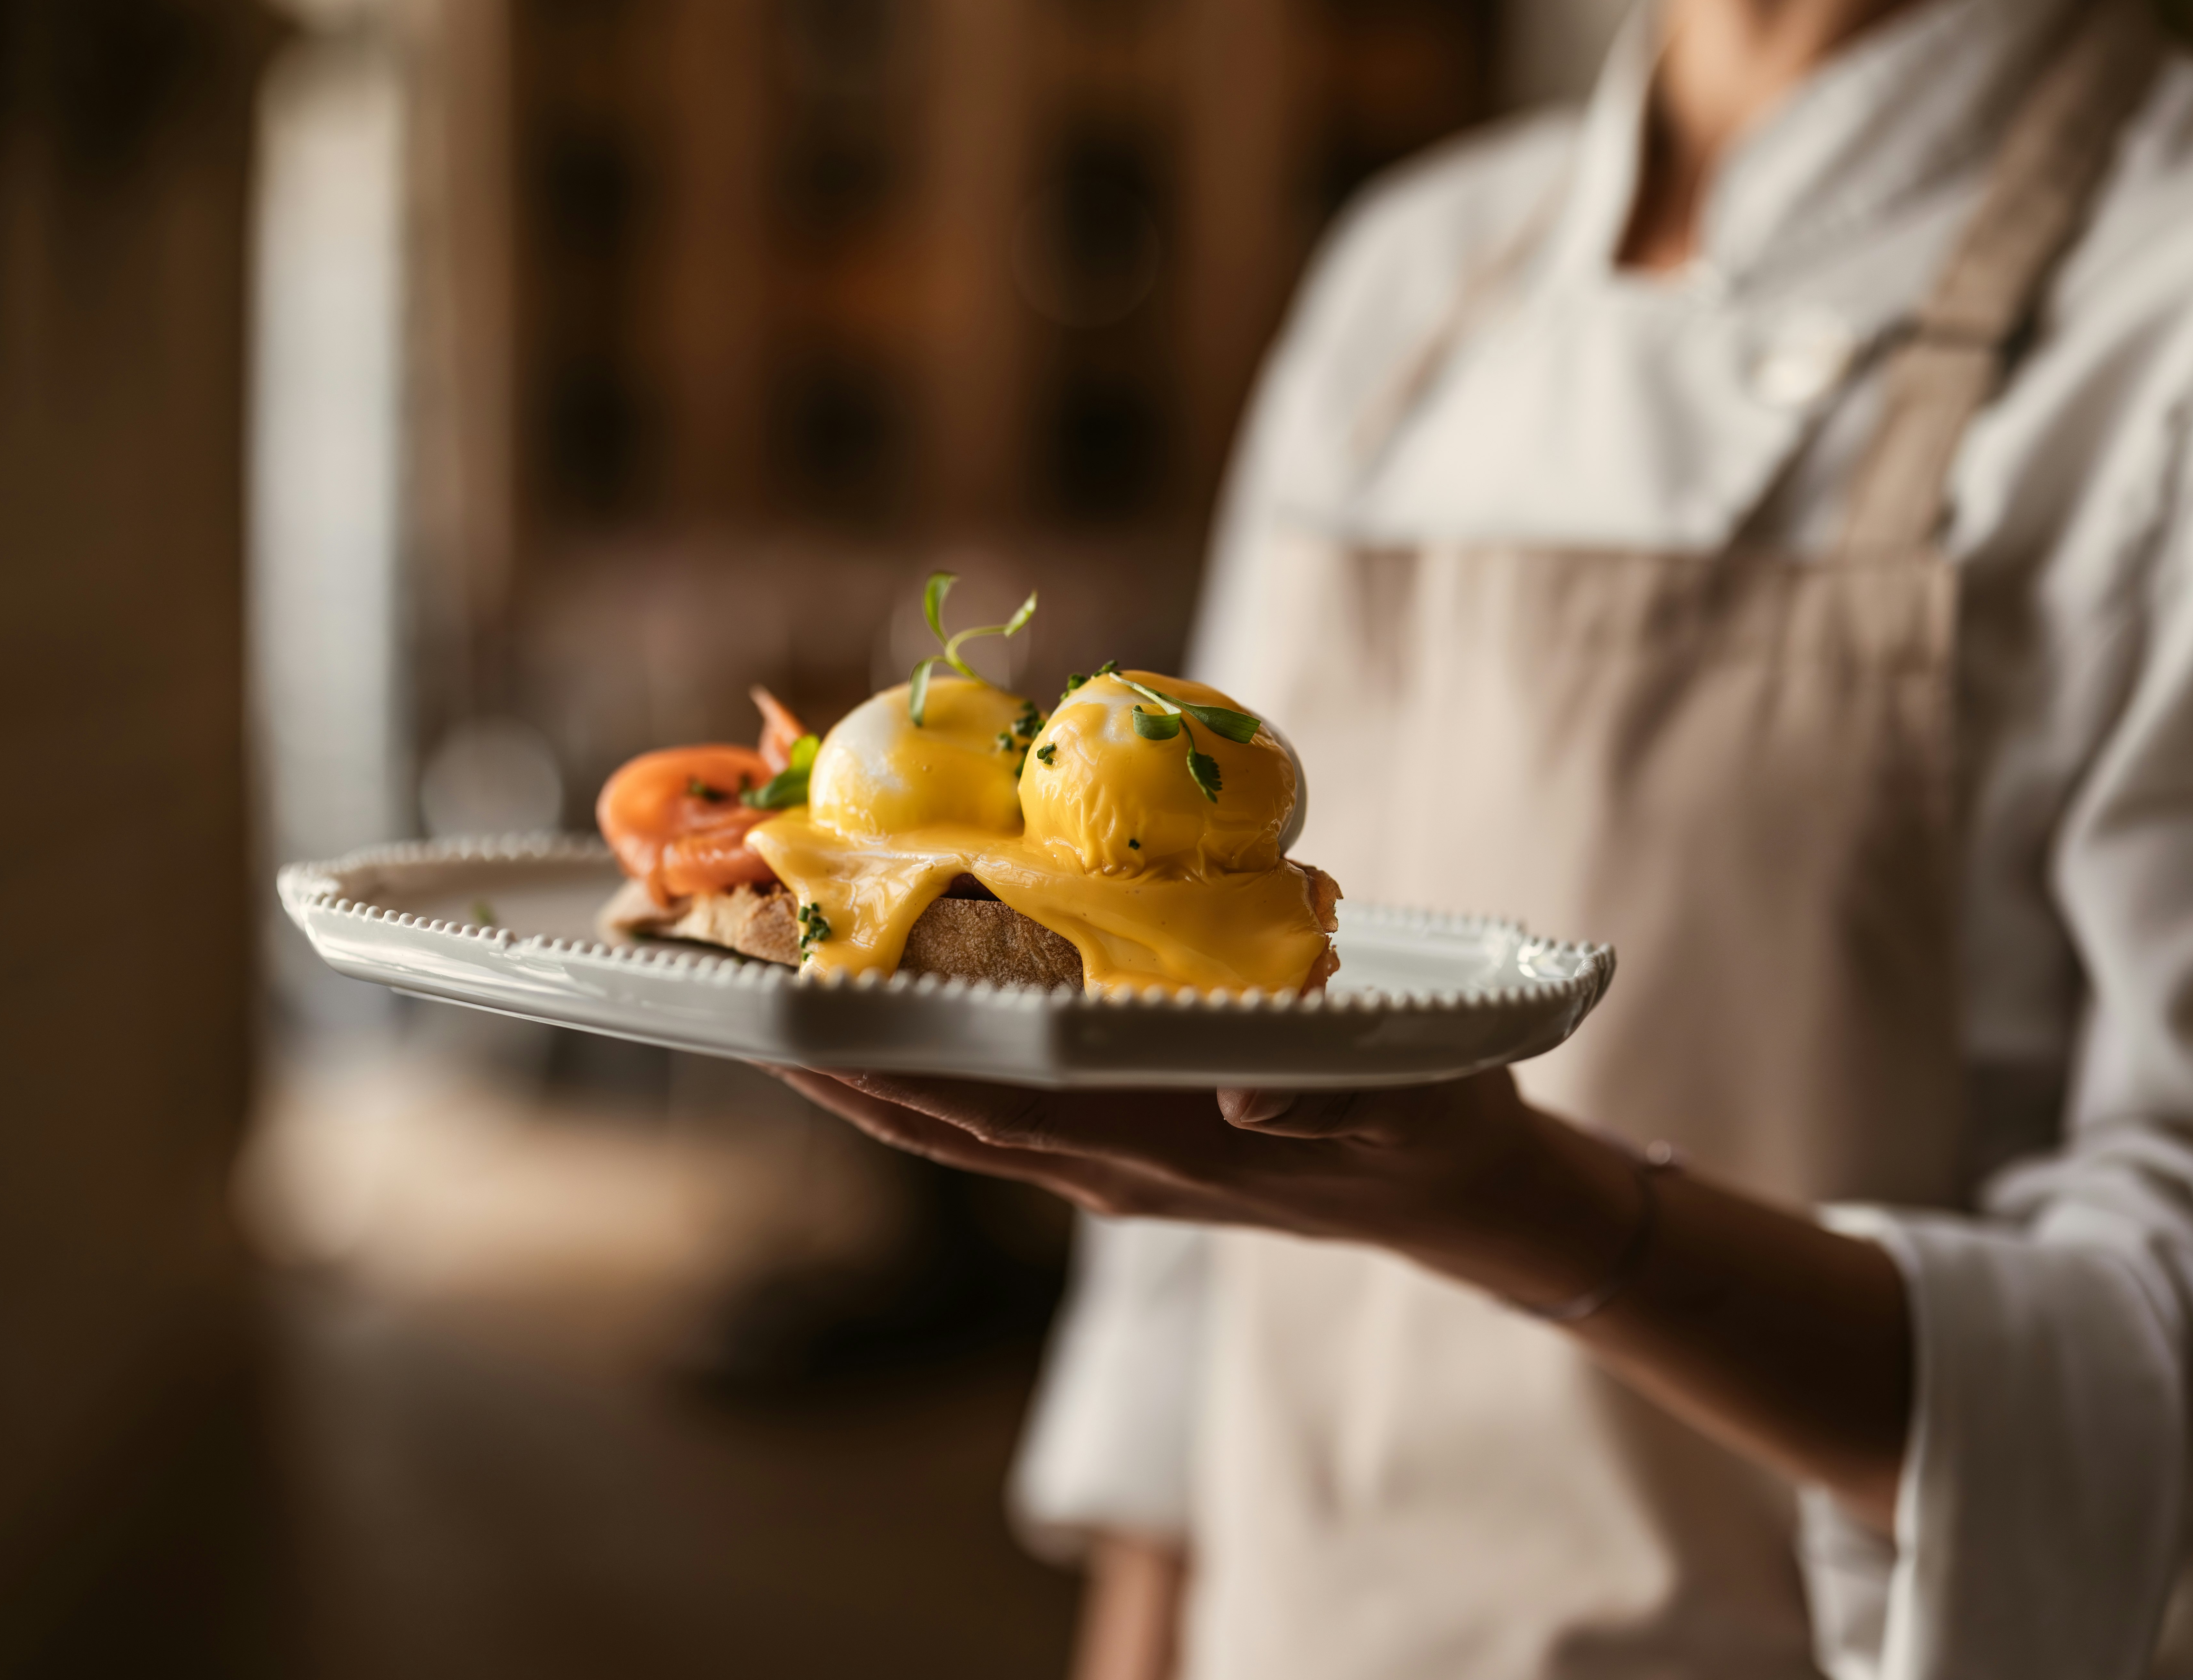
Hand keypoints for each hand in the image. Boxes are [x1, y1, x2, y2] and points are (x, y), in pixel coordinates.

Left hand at [766, 1067, 1649, 1315]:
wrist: (1458, 1192)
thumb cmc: (1434, 1126)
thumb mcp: (1410, 1095)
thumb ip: (1328, 1095)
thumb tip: (1241, 1092)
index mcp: (1162, 1145)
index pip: (997, 1107)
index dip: (894, 1070)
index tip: (797, 1028)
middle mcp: (1114, 1162)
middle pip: (944, 1121)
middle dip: (839, 1068)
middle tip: (733, 1000)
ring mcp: (1114, 1161)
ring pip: (960, 1123)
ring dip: (866, 1075)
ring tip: (776, 1013)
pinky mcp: (1131, 1146)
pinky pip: (1003, 1115)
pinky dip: (934, 1074)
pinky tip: (894, 1029)